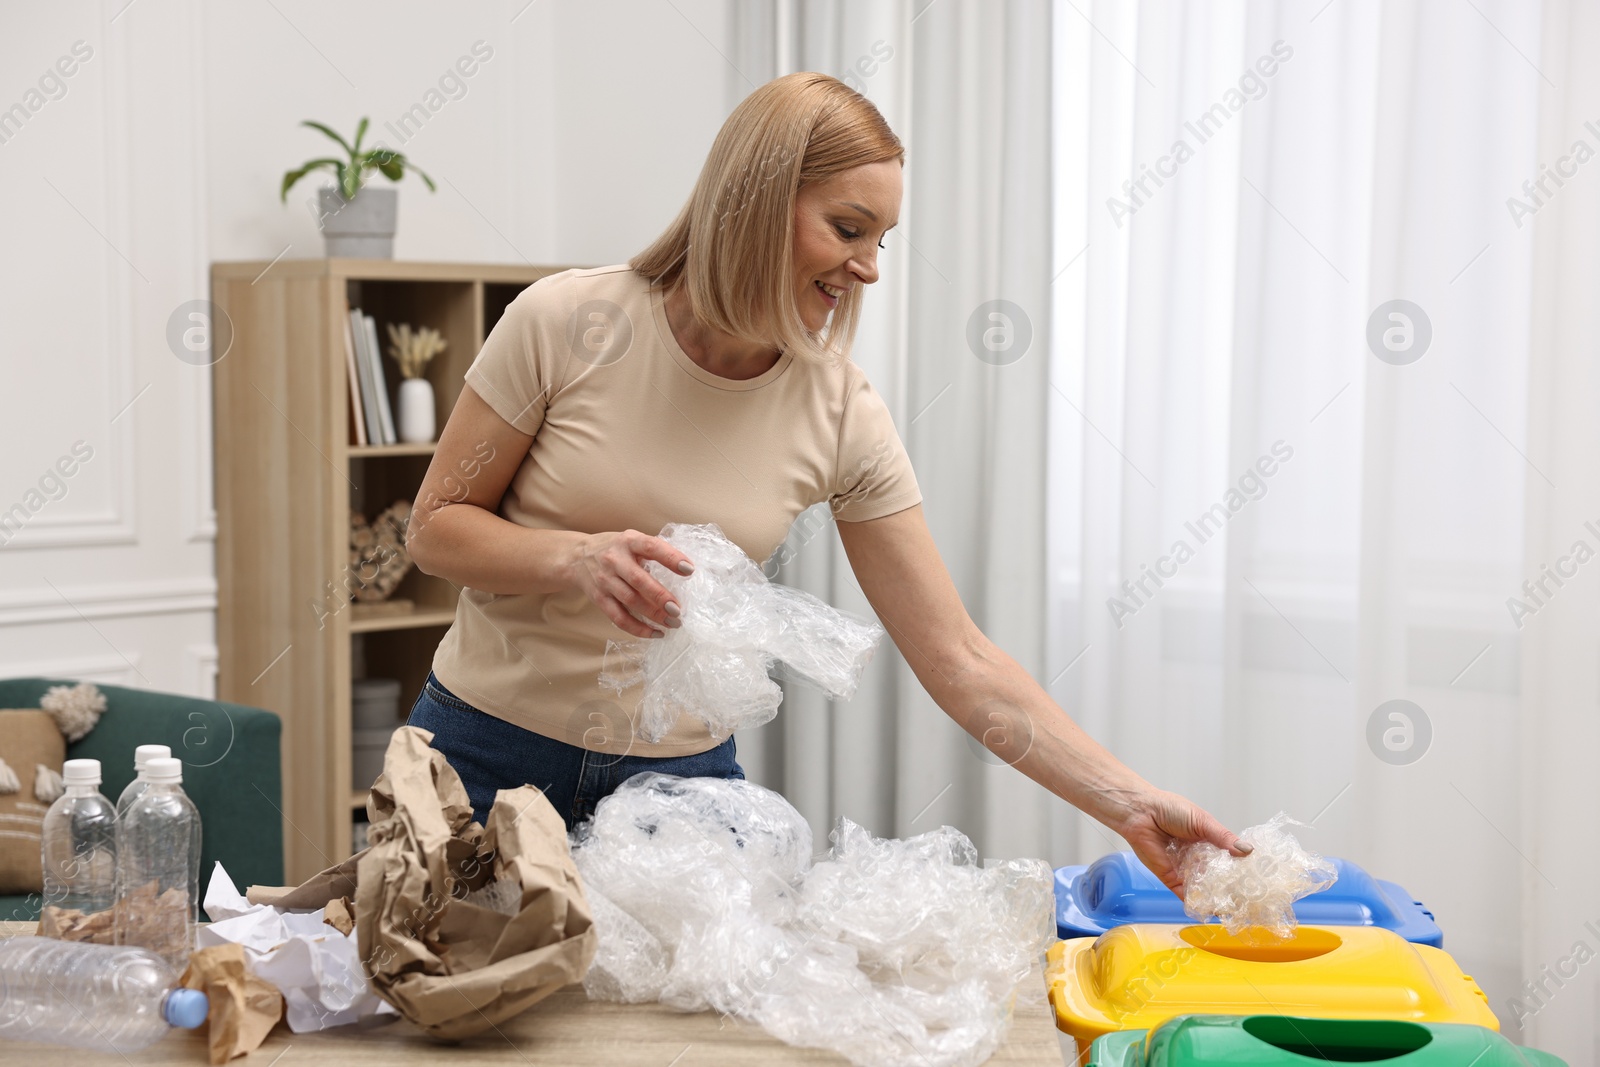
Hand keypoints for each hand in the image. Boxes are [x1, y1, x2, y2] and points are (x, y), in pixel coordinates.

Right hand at [566, 530, 694, 638]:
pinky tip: (655, 633)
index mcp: (628, 541)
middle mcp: (615, 560)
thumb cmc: (615, 549)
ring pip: (630, 601)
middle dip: (661, 597)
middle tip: (678, 610)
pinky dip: (638, 629)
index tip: (689, 570)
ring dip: (653, 615)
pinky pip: (619, 618)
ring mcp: (605, 580)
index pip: (651, 547)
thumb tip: (686, 570)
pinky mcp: (599, 599)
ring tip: (673, 623)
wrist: (577, 557)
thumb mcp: (632, 540)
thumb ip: (653, 551)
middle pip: (639, 580)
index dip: (671, 558)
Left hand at [1113, 789, 1250, 900]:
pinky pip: (1185, 895)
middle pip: (1218, 878)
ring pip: (1204, 889)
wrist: (1140, 813)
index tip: (1258, 881)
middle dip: (1231, 889)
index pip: (1229, 860)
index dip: (1241, 870)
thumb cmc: (1170, 809)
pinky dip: (1196, 903)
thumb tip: (1247, 851)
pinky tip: (1210, 910)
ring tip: (1233, 910)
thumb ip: (1223, 837)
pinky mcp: (1171, 878)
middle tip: (1249, 902)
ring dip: (1216, 899)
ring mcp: (1185, 869)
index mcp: (1208, 842)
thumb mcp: (1203, 821)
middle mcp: (1198, 858)